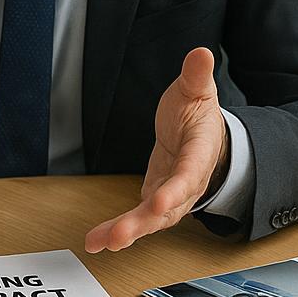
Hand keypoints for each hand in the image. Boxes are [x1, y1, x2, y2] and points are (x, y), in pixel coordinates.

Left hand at [85, 47, 229, 252]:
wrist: (200, 135)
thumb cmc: (196, 113)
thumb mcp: (197, 90)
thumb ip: (197, 75)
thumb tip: (201, 53)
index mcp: (200, 154)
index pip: (189, 174)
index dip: (175, 190)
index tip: (158, 201)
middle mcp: (188, 182)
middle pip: (168, 207)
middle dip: (144, 222)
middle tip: (121, 235)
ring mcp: (171, 196)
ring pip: (151, 219)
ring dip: (127, 232)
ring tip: (101, 243)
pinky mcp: (153, 202)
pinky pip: (137, 219)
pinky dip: (117, 230)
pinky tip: (96, 241)